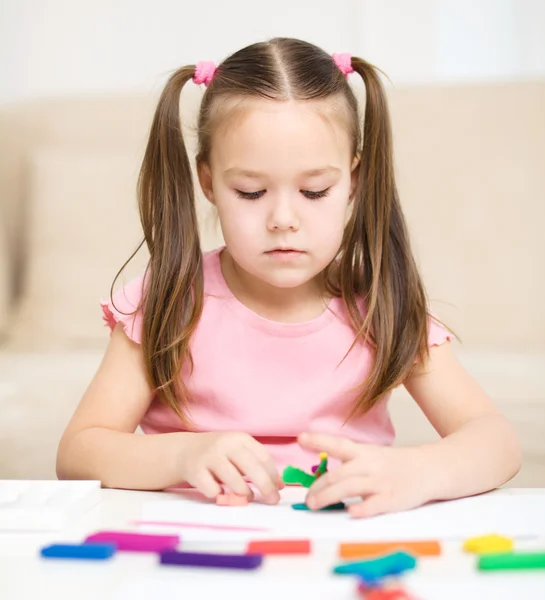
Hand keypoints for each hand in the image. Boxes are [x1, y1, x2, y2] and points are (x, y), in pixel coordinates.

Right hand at [179, 432, 281, 503]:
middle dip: (265, 485)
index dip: (273, 475)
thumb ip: (258, 465)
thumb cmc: (219, 454)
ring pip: (233, 479)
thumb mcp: (238, 452)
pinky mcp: (195, 471)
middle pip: (251, 466)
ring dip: (244, 492)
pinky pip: (213, 490)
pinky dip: (220, 495)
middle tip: (272, 500)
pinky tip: (220, 492)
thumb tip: (279, 486)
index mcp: (240, 439)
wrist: (185, 451)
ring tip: (246, 497)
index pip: (263, 456)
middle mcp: (225, 444)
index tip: (278, 490)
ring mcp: (209, 456)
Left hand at [298, 432, 432, 517]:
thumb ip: (349, 464)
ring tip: (315, 505)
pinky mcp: (392, 498)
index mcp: (363, 452)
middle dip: (318, 487)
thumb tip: (322, 478)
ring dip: (328, 497)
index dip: (318, 440)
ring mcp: (380, 481)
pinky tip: (350, 512)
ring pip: (349, 487)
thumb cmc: (394, 464)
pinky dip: (361, 508)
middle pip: (337, 474)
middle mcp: (369, 465)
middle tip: (307, 498)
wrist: (429, 468)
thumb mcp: (371, 456)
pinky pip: (374, 504)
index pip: (337, 443)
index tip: (300, 438)